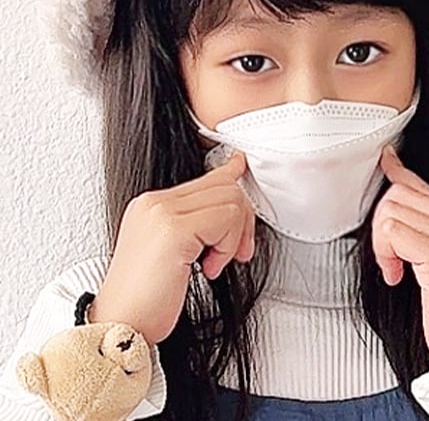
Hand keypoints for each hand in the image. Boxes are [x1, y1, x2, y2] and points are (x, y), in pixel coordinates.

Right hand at [88, 150, 254, 345]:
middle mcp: (154, 203)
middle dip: (243, 219)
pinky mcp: (174, 229)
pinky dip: (227, 247)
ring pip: (230, 200)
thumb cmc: (145, 301)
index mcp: (152, 205)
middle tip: (238, 251)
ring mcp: (162, 212)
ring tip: (213, 262)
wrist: (119, 328)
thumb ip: (197, 224)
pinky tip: (208, 268)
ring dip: (233, 237)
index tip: (240, 166)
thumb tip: (230, 208)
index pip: (205, 178)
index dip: (231, 176)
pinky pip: (225, 220)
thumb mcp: (173, 252)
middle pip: (224, 186)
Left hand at [372, 145, 428, 365]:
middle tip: (389, 257)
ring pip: (393, 209)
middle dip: (382, 222)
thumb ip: (427, 228)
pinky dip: (385, 252)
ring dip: (382, 241)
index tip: (385, 161)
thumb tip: (399, 199)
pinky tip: (396, 276)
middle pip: (402, 193)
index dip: (398, 174)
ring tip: (395, 268)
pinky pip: (394, 232)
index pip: (423, 186)